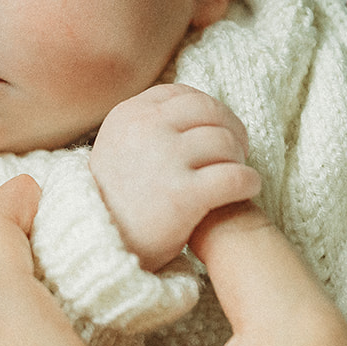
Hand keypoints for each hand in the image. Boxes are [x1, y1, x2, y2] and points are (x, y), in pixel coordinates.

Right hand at [88, 83, 262, 270]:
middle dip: (230, 129)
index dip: (208, 110)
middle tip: (237, 151)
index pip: (183, 95)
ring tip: (235, 173)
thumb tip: (196, 107)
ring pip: (225, 142)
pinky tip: (246, 190)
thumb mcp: (116, 148)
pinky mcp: (184, 196)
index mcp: (127, 115)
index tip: (216, 129)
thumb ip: (147, 125)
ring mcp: (164, 159)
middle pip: (209, 112)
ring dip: (238, 158)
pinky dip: (248, 182)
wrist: (98, 250)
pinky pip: (235, 176)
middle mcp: (145, 129)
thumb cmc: (114, 202)